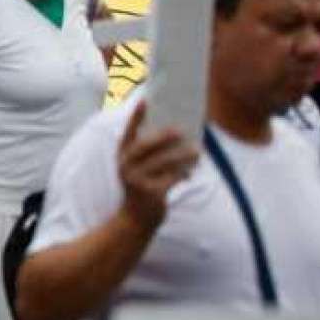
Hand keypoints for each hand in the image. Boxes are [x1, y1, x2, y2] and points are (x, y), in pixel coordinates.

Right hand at [117, 102, 196, 231]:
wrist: (135, 219)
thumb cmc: (140, 188)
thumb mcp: (137, 169)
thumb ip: (148, 153)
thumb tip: (174, 133)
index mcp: (122, 156)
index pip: (128, 133)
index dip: (135, 117)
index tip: (145, 100)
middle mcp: (126, 166)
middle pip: (146, 146)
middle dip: (164, 137)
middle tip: (181, 130)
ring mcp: (137, 180)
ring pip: (163, 162)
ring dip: (182, 156)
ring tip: (196, 152)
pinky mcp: (151, 193)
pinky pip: (171, 178)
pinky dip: (183, 174)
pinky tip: (191, 171)